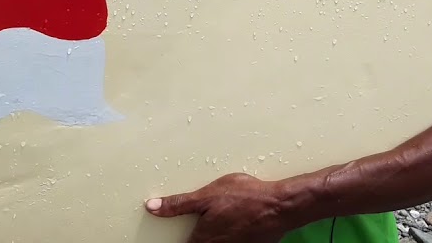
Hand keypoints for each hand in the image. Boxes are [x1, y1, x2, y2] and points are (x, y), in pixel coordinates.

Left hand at [145, 173, 289, 242]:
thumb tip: (152, 207)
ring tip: (220, 223)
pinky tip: (233, 228)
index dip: (179, 241)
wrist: (280, 206)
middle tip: (201, 227)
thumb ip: (178, 204)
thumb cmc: (245, 197)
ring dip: (213, 239)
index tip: (173, 239)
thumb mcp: (207, 194)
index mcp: (203, 238)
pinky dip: (230, 238)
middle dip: (196, 238)